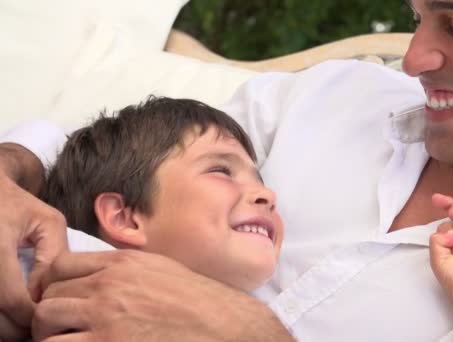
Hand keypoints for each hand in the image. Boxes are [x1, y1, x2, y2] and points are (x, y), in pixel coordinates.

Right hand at [0, 170, 67, 341]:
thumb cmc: (17, 206)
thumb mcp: (47, 222)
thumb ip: (53, 258)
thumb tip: (45, 294)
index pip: (11, 298)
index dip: (30, 316)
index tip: (45, 318)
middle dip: (14, 328)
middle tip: (33, 327)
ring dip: (1, 326)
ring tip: (20, 321)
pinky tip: (5, 311)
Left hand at [33, 250, 291, 340]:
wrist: (224, 326)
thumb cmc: (201, 303)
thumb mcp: (162, 270)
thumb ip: (127, 270)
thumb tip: (100, 278)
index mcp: (123, 264)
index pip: (60, 266)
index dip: (52, 286)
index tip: (60, 301)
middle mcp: (109, 285)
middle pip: (49, 296)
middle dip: (50, 316)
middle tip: (62, 330)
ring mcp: (107, 317)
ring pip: (46, 322)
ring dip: (51, 336)